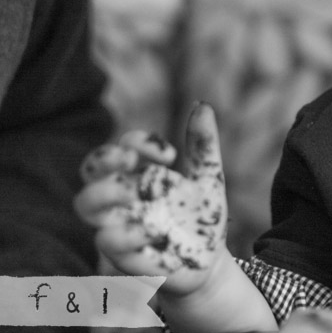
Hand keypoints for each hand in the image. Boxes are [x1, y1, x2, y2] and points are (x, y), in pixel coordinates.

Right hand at [74, 102, 228, 295]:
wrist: (211, 260)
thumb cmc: (202, 215)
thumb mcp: (209, 177)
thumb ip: (203, 144)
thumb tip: (203, 105)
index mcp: (138, 175)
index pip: (121, 148)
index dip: (138, 143)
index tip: (172, 154)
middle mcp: (122, 198)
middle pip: (89, 172)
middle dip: (105, 160)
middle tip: (131, 161)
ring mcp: (118, 225)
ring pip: (86, 205)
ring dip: (106, 194)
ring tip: (136, 192)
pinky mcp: (123, 256)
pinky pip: (108, 243)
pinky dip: (127, 234)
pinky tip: (153, 230)